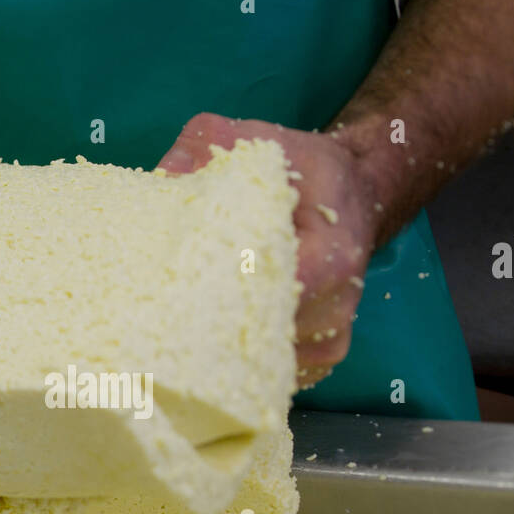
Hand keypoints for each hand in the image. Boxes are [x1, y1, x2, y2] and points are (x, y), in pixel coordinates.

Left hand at [159, 113, 376, 387]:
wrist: (352, 194)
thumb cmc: (302, 168)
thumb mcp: (255, 139)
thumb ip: (208, 146)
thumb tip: (164, 175)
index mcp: (332, 251)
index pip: (279, 290)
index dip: (224, 291)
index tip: (176, 288)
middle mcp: (338, 302)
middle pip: (265, 335)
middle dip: (212, 326)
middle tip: (161, 317)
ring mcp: (331, 336)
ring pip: (266, 362)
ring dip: (223, 348)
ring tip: (182, 327)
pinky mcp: (321, 357)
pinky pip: (273, 373)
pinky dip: (241, 361)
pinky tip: (212, 340)